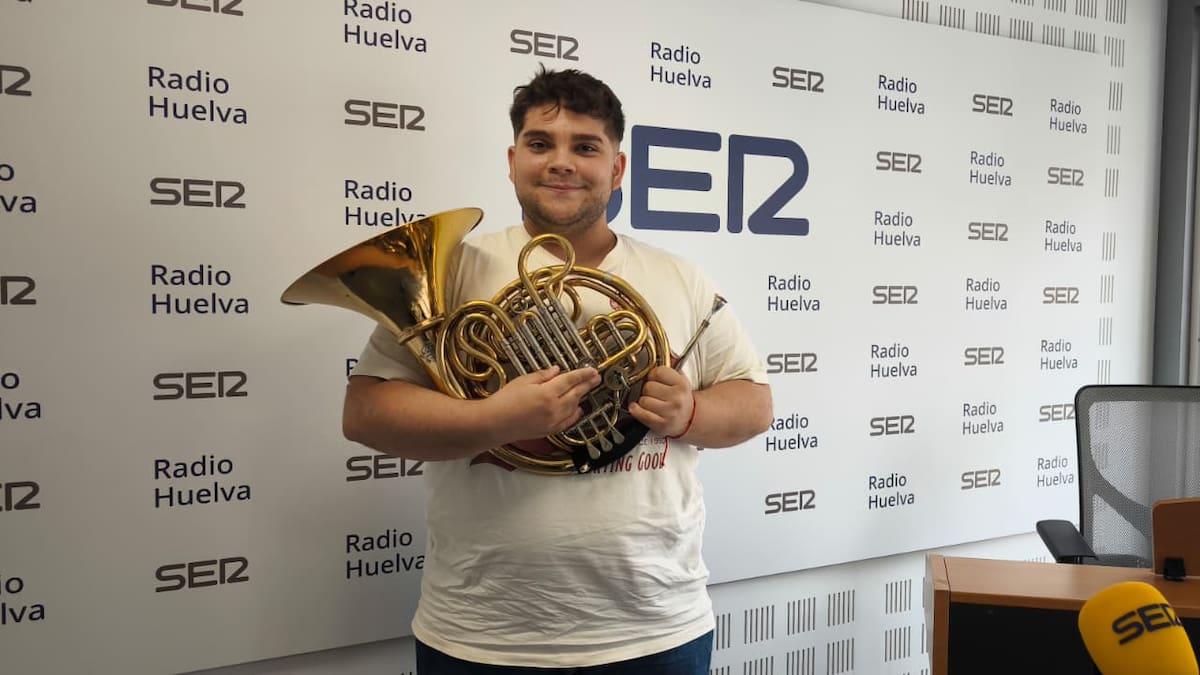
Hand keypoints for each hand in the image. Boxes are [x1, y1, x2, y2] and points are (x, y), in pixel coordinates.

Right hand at [482, 366, 600, 441]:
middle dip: (587, 385)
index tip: (592, 370)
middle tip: (596, 378)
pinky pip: (567, 422)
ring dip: (581, 398)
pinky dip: (575, 415)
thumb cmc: (504, 401)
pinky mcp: (548, 431)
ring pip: (573, 407)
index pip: (570, 380)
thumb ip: (542, 376)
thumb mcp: (522, 381)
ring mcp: (552, 421)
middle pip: (575, 394)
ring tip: (587, 389)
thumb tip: (557, 370)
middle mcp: (553, 408)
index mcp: (547, 393)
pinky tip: (578, 410)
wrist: (494, 423)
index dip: (583, 374)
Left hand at [628, 366, 694, 437]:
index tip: (654, 378)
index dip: (652, 375)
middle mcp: (677, 398)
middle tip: (653, 393)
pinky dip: (636, 410)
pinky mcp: (661, 424)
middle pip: (648, 386)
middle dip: (647, 389)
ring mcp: (669, 412)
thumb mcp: (680, 380)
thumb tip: (671, 352)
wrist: (689, 420)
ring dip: (643, 401)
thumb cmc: (681, 399)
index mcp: (682, 384)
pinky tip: (638, 408)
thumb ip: (673, 365)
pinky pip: (641, 414)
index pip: (658, 372)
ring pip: (643, 400)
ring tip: (651, 402)